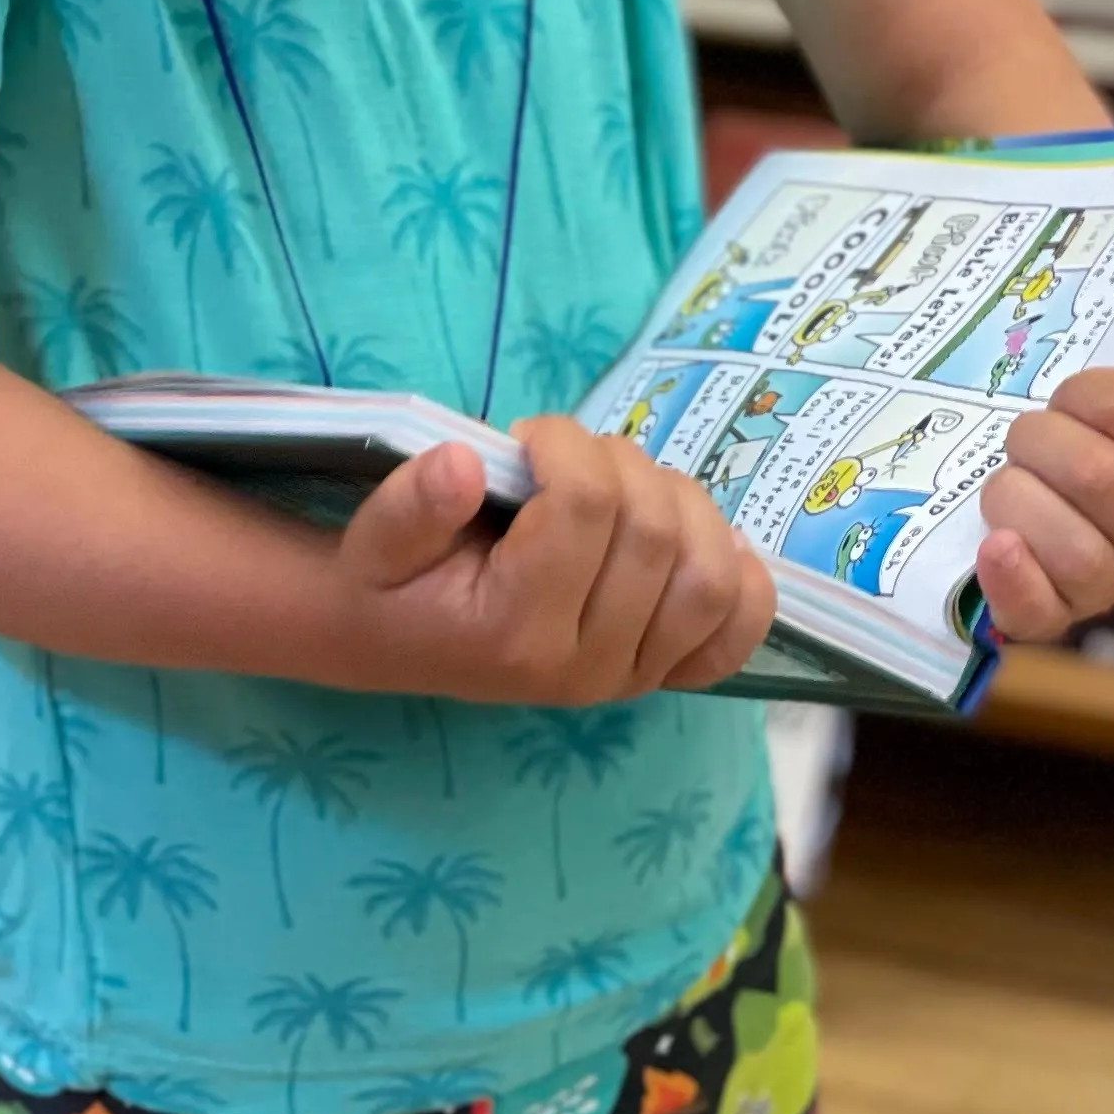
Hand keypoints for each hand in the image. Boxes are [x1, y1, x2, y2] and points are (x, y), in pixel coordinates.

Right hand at [332, 413, 776, 705]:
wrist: (391, 640)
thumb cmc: (388, 581)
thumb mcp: (373, 538)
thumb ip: (410, 503)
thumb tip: (464, 462)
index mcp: (515, 632)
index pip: (586, 508)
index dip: (565, 445)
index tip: (527, 436)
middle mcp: (584, 667)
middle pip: (654, 534)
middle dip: (617, 465)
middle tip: (567, 459)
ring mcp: (630, 677)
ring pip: (707, 573)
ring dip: (678, 503)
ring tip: (619, 488)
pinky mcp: (658, 672)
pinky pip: (736, 628)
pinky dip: (740, 576)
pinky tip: (701, 537)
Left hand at [972, 265, 1113, 646]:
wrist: (1058, 516)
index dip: (1090, 392)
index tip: (1072, 392)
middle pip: (1097, 476)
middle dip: (1042, 439)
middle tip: (1028, 433)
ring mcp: (1111, 588)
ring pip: (1066, 539)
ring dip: (1016, 492)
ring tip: (1010, 478)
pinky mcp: (1052, 619)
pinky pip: (1037, 609)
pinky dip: (1011, 573)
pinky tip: (994, 543)